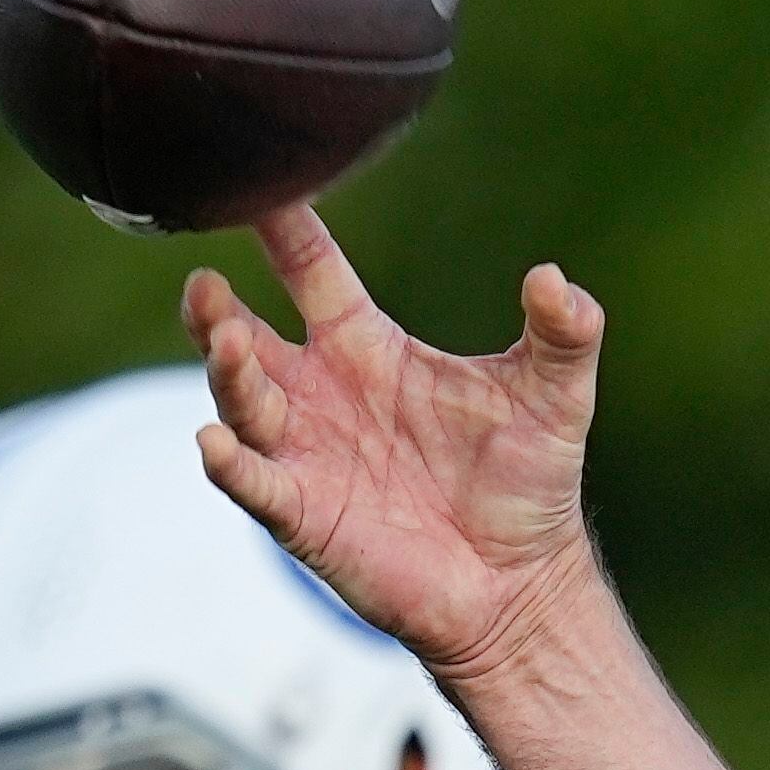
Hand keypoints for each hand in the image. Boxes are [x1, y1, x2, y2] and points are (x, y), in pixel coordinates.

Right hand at [182, 206, 606, 687]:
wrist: (522, 585)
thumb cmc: (528, 483)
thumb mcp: (556, 397)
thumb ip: (564, 333)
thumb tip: (557, 279)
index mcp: (367, 347)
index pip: (311, 272)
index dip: (284, 229)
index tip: (256, 184)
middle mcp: (321, 393)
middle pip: (247, 336)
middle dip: (219, 311)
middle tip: (205, 280)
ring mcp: (306, 454)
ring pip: (242, 402)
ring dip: (226, 372)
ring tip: (225, 340)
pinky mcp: (305, 516)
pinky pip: (255, 485)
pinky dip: (231, 465)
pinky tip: (215, 443)